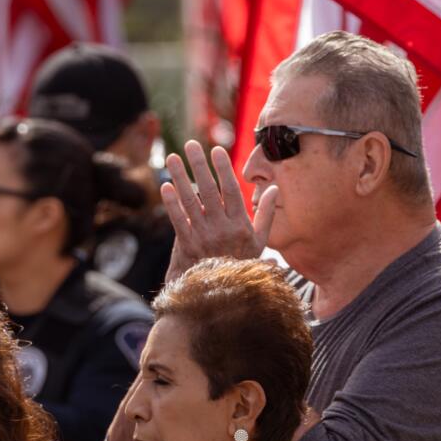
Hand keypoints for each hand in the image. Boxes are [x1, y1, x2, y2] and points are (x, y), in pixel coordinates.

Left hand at [160, 140, 277, 280]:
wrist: (222, 295)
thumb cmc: (242, 263)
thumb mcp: (260, 242)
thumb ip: (267, 214)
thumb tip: (275, 189)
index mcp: (240, 224)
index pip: (230, 190)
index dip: (223, 169)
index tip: (216, 150)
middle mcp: (221, 228)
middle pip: (208, 190)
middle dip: (198, 165)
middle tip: (189, 145)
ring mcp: (203, 236)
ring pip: (190, 201)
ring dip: (179, 178)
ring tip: (171, 158)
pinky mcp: (186, 245)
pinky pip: (177, 220)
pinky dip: (171, 203)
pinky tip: (165, 187)